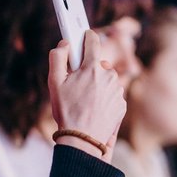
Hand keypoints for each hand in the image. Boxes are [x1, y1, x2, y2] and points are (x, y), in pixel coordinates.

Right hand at [47, 30, 125, 161]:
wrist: (83, 140)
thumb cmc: (66, 111)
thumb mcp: (54, 83)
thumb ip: (57, 57)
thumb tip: (64, 43)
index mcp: (92, 67)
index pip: (92, 40)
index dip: (85, 37)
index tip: (81, 36)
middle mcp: (108, 76)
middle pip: (98, 64)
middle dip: (88, 69)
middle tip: (76, 83)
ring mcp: (117, 91)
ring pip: (106, 80)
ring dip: (97, 85)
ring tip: (85, 100)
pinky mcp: (121, 104)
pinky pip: (112, 94)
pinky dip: (104, 98)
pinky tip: (94, 108)